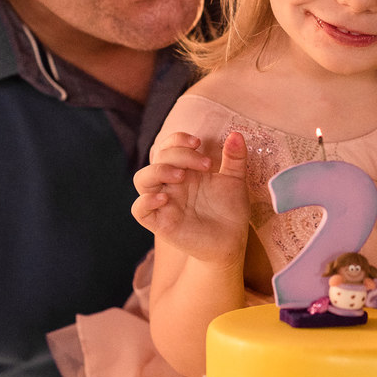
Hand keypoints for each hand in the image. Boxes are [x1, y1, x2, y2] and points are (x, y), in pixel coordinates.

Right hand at [131, 131, 249, 261]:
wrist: (231, 241)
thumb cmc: (230, 210)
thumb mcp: (235, 180)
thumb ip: (235, 158)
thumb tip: (236, 134)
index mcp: (186, 169)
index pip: (169, 145)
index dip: (178, 139)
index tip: (198, 142)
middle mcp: (171, 184)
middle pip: (159, 158)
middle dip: (179, 154)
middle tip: (205, 164)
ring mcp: (164, 202)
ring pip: (142, 179)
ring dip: (158, 171)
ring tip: (181, 176)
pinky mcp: (161, 223)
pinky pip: (139, 210)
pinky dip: (146, 201)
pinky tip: (165, 198)